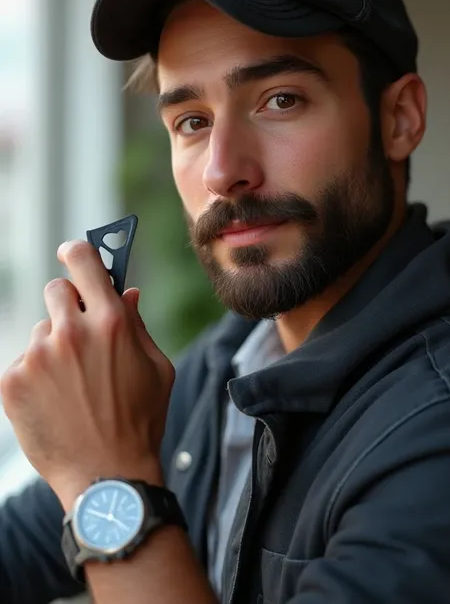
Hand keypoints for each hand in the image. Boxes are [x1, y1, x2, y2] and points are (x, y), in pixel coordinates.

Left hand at [0, 241, 173, 508]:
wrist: (107, 476)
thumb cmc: (140, 421)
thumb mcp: (157, 368)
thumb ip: (139, 325)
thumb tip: (126, 293)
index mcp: (111, 323)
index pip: (84, 262)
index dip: (78, 252)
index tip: (72, 253)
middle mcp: (72, 332)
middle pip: (56, 291)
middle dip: (68, 306)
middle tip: (79, 335)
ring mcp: (39, 356)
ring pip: (41, 331)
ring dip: (54, 347)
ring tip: (71, 385)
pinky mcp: (14, 380)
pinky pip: (24, 361)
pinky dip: (36, 375)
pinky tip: (55, 401)